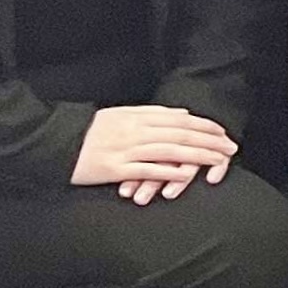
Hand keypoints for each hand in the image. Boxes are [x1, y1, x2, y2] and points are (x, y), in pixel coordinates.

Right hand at [72, 105, 234, 202]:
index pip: (180, 120)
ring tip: (218, 160)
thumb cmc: (92, 130)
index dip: (204, 126)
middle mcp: (135, 131)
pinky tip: (187, 175)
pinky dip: (168, 172)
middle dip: (209, 141)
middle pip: (180, 134)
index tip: (223, 132)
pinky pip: (147, 170)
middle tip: (230, 148)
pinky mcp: (115, 169)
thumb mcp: (122, 114)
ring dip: (197, 155)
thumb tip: (182, 114)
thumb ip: (151, 113)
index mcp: (138, 117)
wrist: (57, 142)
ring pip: (169, 151)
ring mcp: (126, 150)